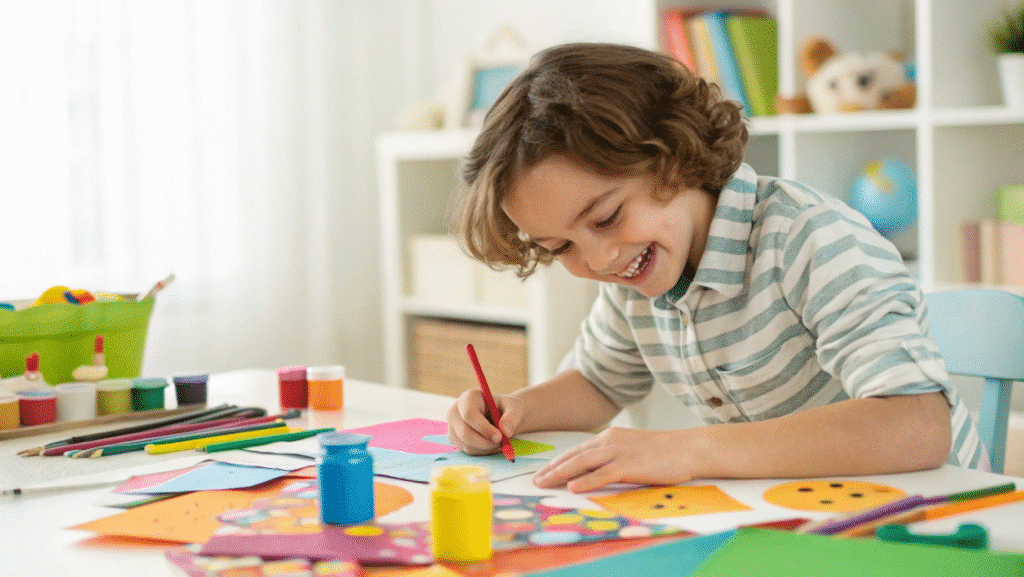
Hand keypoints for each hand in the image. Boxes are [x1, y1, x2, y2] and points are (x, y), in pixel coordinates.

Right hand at [446, 390, 523, 455]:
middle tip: (502, 443)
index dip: (483, 428)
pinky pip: (468, 451)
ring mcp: (453, 426)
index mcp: (468, 398)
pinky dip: (483, 451)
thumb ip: (512, 417)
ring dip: (486, 448)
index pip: (469, 414)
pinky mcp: (455, 439)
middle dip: (485, 442)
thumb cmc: (506, 409)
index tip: (500, 437)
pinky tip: (491, 443)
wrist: (501, 416)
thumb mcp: (515, 407)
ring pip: (467, 445)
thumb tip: (505, 431)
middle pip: (464, 432)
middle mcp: (455, 411)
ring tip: (499, 440)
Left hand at [532, 426, 698, 492]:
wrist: (689, 447)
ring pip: (582, 463)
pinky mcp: (630, 465)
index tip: (544, 471)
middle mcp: (610, 441)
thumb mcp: (633, 448)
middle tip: (536, 479)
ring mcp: (619, 452)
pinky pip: (603, 474)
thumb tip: (595, 471)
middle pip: (574, 455)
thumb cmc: (665, 452)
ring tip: (544, 483)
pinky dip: (586, 481)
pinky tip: (573, 487)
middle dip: (553, 468)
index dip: (558, 461)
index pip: (577, 450)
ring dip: (560, 474)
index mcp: (610, 437)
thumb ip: (613, 456)